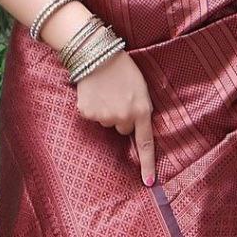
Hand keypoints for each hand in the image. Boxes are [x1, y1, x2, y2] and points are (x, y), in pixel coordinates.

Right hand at [73, 49, 157, 184]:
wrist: (97, 54)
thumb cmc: (123, 68)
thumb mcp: (141, 88)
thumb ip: (141, 109)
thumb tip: (134, 128)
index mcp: (141, 111)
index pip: (145, 143)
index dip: (148, 165)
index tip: (149, 183)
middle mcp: (123, 118)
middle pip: (123, 129)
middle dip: (121, 117)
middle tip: (118, 96)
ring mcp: (104, 117)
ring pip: (106, 122)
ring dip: (107, 110)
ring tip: (106, 91)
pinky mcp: (87, 113)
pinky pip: (91, 117)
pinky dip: (92, 107)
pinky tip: (94, 93)